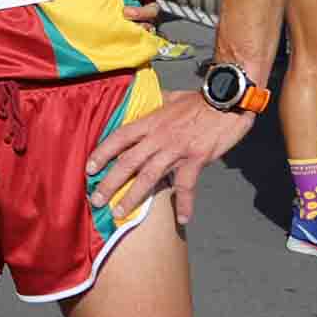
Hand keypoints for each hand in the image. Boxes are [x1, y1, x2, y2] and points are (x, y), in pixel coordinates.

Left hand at [85, 94, 251, 228]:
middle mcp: (159, 137)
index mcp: (150, 122)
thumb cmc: (200, 100)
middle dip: (109, 183)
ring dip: (133, 197)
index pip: (119, 138)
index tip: (89, 168)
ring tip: (120, 212)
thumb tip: (148, 101)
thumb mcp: (172, 97)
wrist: (227, 100)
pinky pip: (187, 185)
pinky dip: (185, 203)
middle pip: (128, 162)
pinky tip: (183, 218)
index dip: (102, 153)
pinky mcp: (196, 158)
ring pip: (149, 177)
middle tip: (96, 200)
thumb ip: (157, 103)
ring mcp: (176, 149)